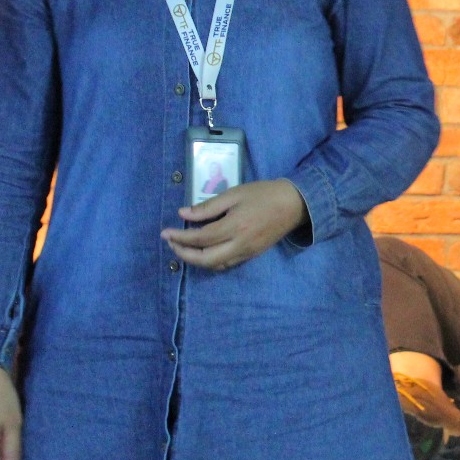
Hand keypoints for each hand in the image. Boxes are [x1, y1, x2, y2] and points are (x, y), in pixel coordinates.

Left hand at [161, 179, 309, 270]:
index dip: (180, 236)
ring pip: (214, 265)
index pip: (200, 237)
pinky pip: (226, 264)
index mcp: (234, 226)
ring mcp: (246, 253)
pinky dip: (210, 261)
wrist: (293, 205)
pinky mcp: (251, 256)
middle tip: (171, 242)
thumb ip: (208, 206)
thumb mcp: (234, 193)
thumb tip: (183, 214)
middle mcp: (239, 244)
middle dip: (184, 253)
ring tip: (183, 247)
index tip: (165, 232)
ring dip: (195, 259)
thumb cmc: (263, 194)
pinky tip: (203, 250)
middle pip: (205, 259)